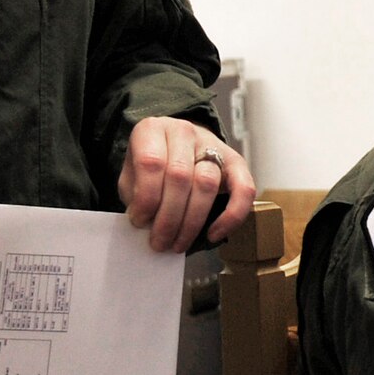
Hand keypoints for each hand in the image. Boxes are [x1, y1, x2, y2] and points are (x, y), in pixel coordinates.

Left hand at [117, 117, 255, 252]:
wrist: (173, 149)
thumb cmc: (150, 168)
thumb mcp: (131, 176)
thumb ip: (136, 196)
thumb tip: (147, 224)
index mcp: (152, 130)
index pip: (151, 163)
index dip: (146, 198)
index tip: (139, 221)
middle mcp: (183, 131)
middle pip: (180, 176)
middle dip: (168, 218)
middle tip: (159, 242)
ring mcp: (212, 144)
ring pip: (206, 184)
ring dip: (192, 222)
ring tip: (178, 243)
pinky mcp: (236, 161)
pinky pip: (243, 188)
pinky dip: (231, 216)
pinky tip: (214, 233)